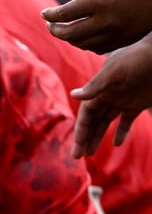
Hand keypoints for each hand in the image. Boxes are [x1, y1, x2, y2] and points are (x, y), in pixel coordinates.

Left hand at [42, 0, 151, 53]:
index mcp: (98, 1)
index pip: (64, 14)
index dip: (50, 15)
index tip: (44, 13)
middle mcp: (105, 20)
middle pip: (69, 34)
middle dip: (55, 30)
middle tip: (50, 25)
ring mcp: (115, 32)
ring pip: (82, 44)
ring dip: (68, 39)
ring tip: (63, 31)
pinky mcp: (124, 39)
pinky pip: (98, 49)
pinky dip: (85, 45)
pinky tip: (82, 37)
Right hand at [70, 36, 151, 156]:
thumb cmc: (139, 58)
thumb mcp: (115, 71)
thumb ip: (96, 85)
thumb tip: (73, 95)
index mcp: (100, 89)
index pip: (86, 114)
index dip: (81, 131)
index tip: (77, 147)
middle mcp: (108, 96)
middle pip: (93, 121)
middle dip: (85, 138)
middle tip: (78, 156)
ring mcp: (123, 100)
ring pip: (107, 122)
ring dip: (98, 137)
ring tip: (91, 153)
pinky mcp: (138, 103)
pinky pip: (127, 120)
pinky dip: (122, 131)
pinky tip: (117, 143)